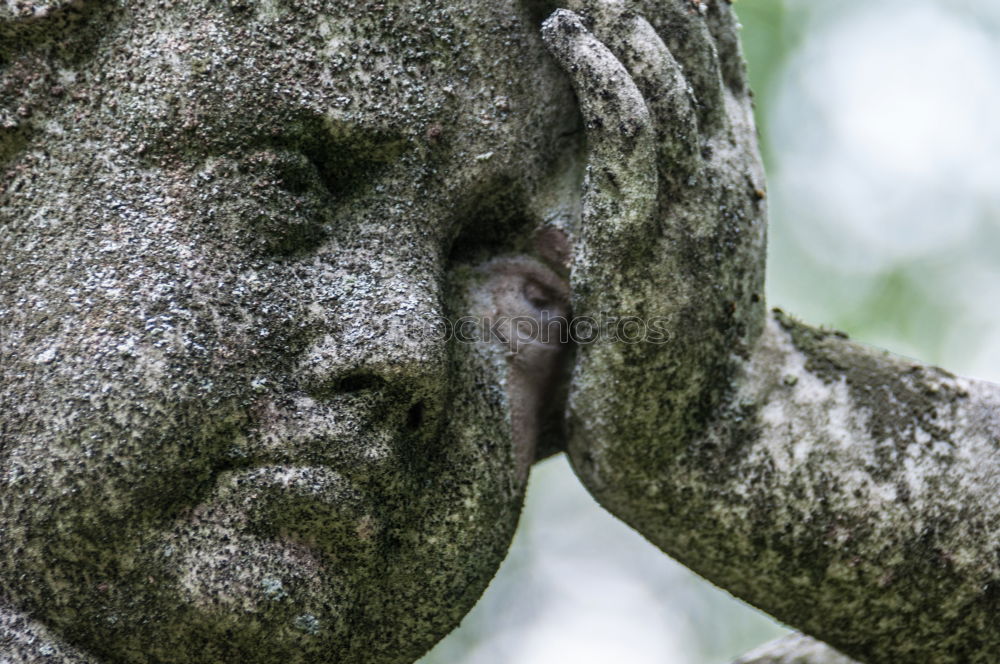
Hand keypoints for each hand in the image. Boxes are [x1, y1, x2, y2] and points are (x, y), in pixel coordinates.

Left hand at [540, 1, 767, 500]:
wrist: (702, 434)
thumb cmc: (670, 355)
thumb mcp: (650, 279)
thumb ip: (616, 238)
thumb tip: (554, 230)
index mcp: (729, 171)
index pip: (715, 59)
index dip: (681, 7)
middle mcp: (724, 171)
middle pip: (694, 46)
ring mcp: (694, 199)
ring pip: (663, 71)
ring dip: (618, 17)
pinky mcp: (648, 231)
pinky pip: (628, 125)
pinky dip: (599, 71)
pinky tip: (565, 37)